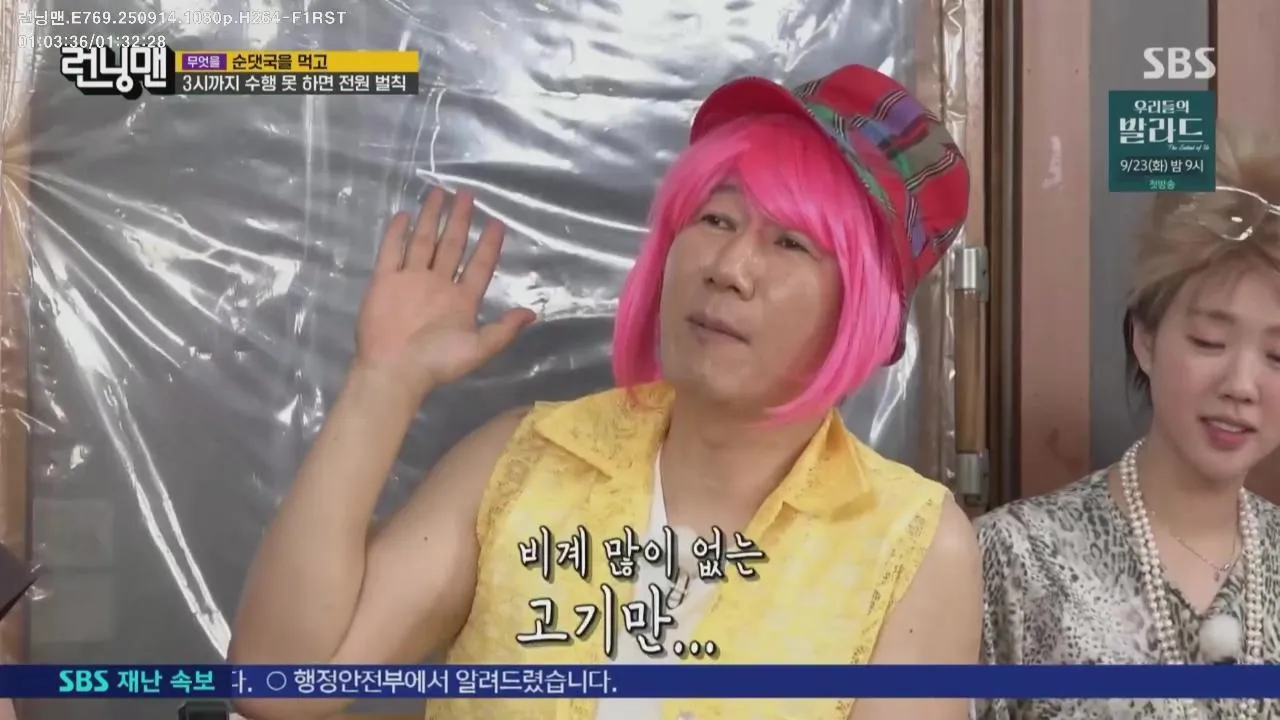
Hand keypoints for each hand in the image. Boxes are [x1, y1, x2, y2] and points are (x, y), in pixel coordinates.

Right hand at [354, 187, 535, 396]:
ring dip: (431, 218)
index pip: (479, 264)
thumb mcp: (478, 348)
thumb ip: (504, 330)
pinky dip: (396, 234)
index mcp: (461, 299)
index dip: (488, 244)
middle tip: (467, 194)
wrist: (394, 371)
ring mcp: (410, 281)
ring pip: (423, 242)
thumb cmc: (437, 362)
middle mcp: (438, 285)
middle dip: (460, 220)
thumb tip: (532, 313)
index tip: (496, 222)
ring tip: (439, 193)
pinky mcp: (385, 282)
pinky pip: (391, 252)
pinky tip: (404, 215)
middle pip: (452, 245)